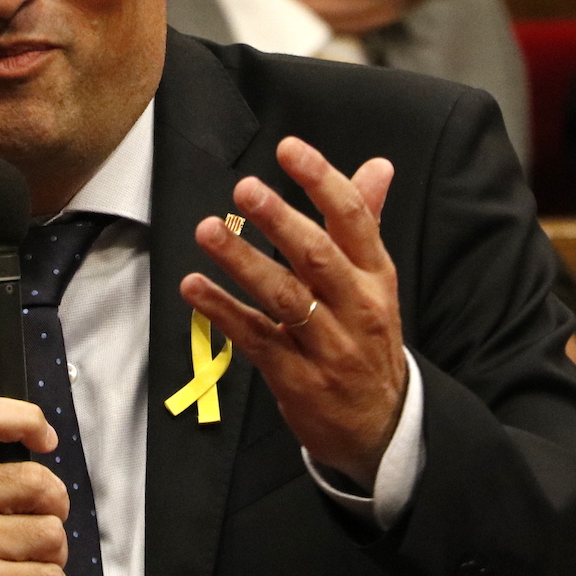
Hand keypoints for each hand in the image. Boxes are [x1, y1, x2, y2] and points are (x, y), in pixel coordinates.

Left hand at [179, 136, 404, 486]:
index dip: (323, 182)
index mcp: (377, 277)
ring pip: (284, 298)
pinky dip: (223, 312)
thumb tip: (377, 166)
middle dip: (281, 220)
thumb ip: (366, 222)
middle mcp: (357, 308)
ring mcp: (327, 347)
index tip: (290, 150)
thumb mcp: (377, 282)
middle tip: (245, 188)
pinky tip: (193, 288)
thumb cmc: (369, 339)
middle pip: (318, 257)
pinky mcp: (296, 378)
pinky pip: (255, 339)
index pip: (354, 220)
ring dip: (242, 262)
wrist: (382, 425)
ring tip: (206, 231)